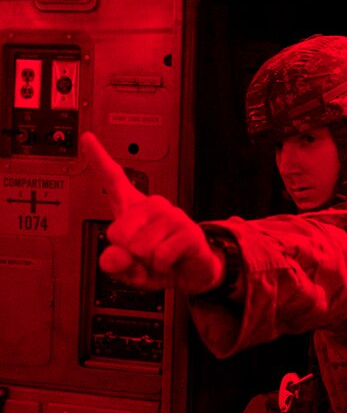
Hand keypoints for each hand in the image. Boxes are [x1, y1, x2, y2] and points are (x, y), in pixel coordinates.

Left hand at [84, 132, 223, 292]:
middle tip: (145, 256)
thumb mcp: (130, 269)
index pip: (113, 179)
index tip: (87, 138)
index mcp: (134, 209)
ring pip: (140, 246)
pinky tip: (171, 261)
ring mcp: (173, 215)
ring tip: (159, 259)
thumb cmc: (160, 265)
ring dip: (147, 262)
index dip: (98, 158)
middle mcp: (153, 205)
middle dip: (128, 253)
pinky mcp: (189, 231)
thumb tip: (116, 257)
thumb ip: (114, 263)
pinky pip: (161, 254)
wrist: (193, 275)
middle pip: (118, 231)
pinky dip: (161, 267)